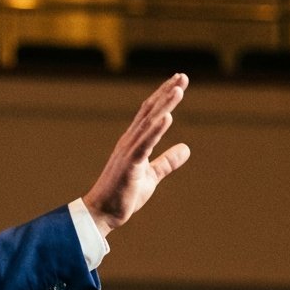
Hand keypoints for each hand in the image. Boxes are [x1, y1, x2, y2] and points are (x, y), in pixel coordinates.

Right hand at [83, 74, 190, 235]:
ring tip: (178, 89)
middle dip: (166, 93)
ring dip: (164, 105)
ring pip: (149, 123)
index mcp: (134, 142)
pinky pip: (145, 143)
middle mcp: (129, 141)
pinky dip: (157, 129)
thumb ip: (167, 161)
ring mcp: (128, 151)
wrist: (102, 213)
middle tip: (182, 76)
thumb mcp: (151, 176)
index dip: (164, 97)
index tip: (178, 82)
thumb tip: (186, 148)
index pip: (150, 114)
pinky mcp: (129, 164)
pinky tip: (168, 117)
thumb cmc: (124, 195)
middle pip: (150, 111)